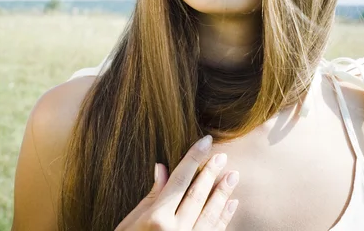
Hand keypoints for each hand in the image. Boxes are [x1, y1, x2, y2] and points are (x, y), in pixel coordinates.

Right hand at [115, 135, 239, 229]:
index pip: (180, 180)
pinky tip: (231, 204)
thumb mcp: (130, 223)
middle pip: (198, 195)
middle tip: (222, 156)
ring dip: (223, 194)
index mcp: (158, 218)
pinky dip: (224, 218)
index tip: (205, 142)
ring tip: (233, 176)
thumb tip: (162, 168)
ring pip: (210, 214)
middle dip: (211, 173)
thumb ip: (151, 196)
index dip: (193, 159)